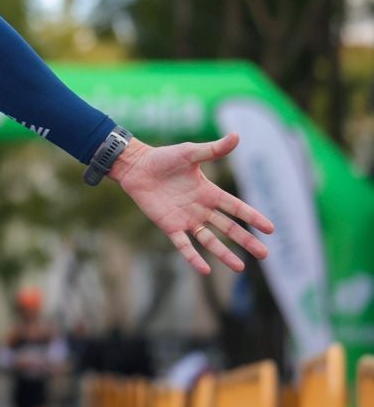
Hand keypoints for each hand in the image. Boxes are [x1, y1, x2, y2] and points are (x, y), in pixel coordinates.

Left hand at [110, 133, 273, 274]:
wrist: (137, 166)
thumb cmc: (164, 158)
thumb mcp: (191, 153)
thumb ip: (213, 150)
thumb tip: (237, 136)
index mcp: (209, 192)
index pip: (236, 208)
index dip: (253, 217)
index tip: (271, 229)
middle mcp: (201, 209)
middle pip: (229, 228)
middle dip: (246, 241)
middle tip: (264, 255)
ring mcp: (186, 219)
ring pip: (210, 240)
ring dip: (224, 254)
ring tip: (240, 268)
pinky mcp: (169, 226)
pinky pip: (183, 245)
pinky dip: (193, 257)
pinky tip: (205, 270)